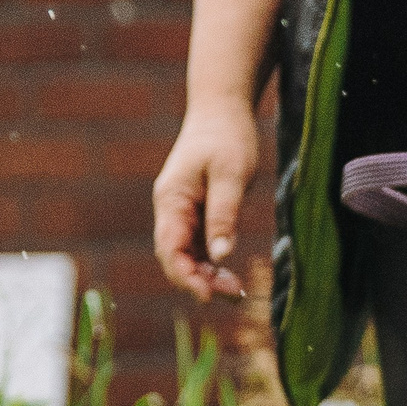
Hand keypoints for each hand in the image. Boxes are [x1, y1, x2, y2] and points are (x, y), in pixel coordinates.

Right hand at [153, 99, 257, 300]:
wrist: (222, 110)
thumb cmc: (227, 137)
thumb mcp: (231, 175)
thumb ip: (223, 215)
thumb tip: (220, 255)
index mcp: (172, 200)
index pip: (170, 249)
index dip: (186, 276)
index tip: (209, 295)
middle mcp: (171, 211)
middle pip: (176, 258)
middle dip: (199, 282)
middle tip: (234, 294)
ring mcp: (182, 214)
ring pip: (188, 257)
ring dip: (207, 276)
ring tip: (236, 290)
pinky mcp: (196, 215)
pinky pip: (198, 248)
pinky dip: (212, 264)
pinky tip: (230, 277)